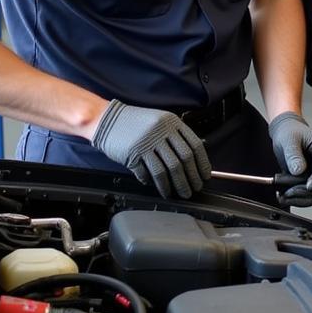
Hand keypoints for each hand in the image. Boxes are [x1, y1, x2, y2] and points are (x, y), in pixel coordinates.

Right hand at [91, 99, 210, 198]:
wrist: (107, 119)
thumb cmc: (134, 122)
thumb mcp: (159, 121)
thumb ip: (175, 135)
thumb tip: (192, 158)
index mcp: (172, 122)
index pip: (194, 145)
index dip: (202, 163)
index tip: (205, 175)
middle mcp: (161, 131)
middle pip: (183, 159)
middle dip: (191, 177)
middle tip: (194, 188)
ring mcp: (148, 142)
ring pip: (168, 169)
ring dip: (176, 184)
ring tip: (180, 193)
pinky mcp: (134, 153)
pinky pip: (148, 173)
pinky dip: (155, 183)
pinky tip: (160, 188)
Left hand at [267, 111, 311, 206]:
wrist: (288, 132)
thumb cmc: (290, 132)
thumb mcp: (289, 141)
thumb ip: (293, 156)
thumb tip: (298, 171)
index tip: (307, 187)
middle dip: (306, 192)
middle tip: (287, 193)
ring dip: (302, 198)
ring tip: (284, 196)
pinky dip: (301, 198)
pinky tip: (287, 197)